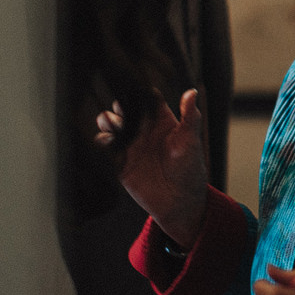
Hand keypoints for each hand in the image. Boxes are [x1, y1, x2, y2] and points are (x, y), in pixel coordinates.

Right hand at [96, 89, 208, 243]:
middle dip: (119, 105)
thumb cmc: (190, 170)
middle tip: (120, 111)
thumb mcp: (191, 141)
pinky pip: (105, 145)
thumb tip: (192, 92)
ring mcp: (130, 143)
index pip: (147, 99)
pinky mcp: (119, 160)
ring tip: (112, 124)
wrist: (178, 202)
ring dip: (107, 120)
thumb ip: (190, 117)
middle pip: (124, 108)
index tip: (135, 91)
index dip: (140, 93)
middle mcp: (143, 129)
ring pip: (111, 124)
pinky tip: (108, 142)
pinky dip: (102, 140)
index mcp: (161, 120)